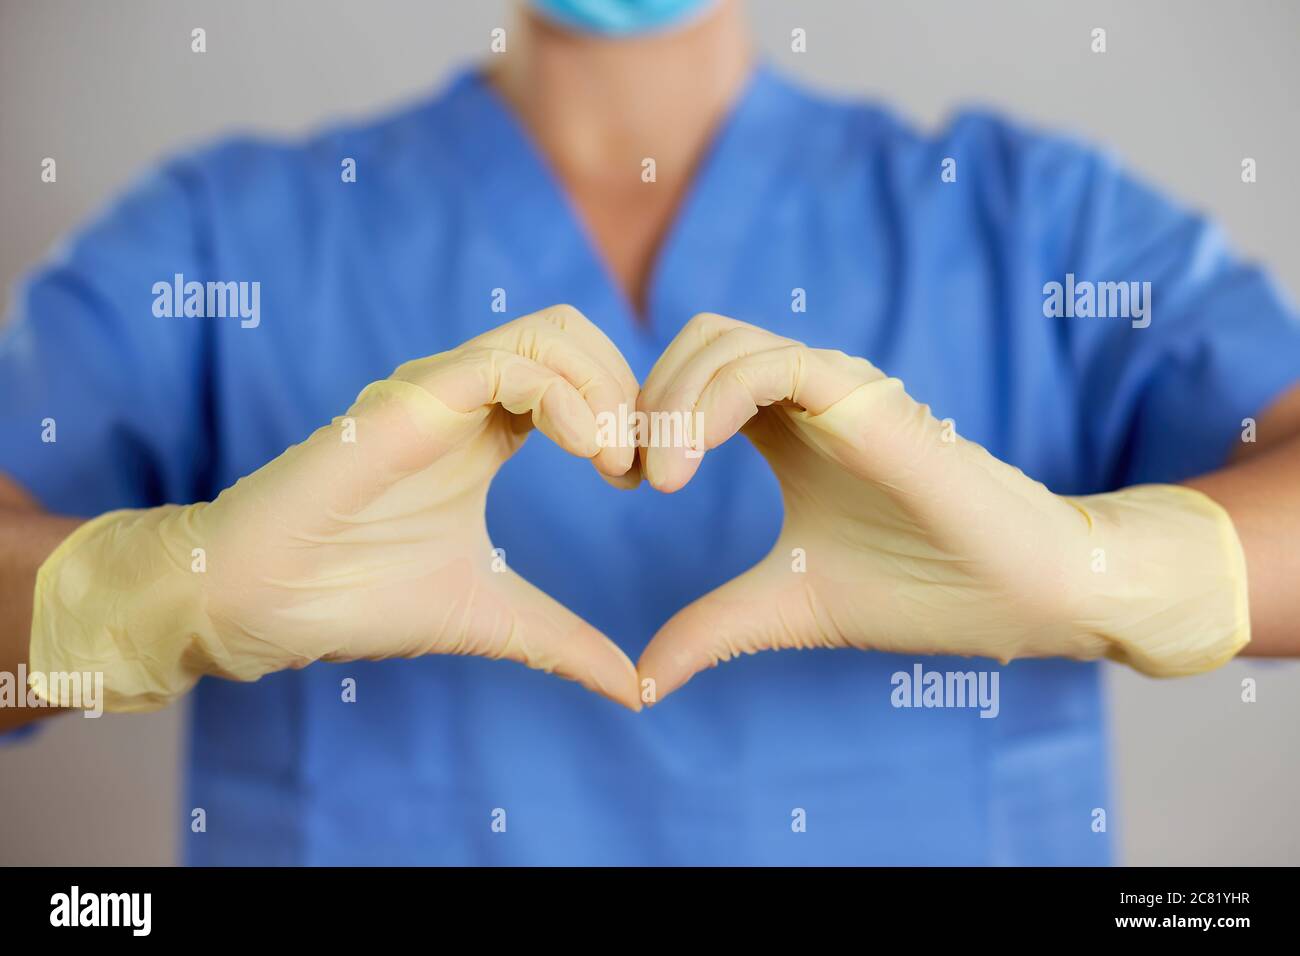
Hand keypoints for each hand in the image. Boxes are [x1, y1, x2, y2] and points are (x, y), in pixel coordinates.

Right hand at [31, 305, 643, 710]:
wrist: (263, 605)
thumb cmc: (359, 598)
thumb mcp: (495, 616)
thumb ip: (565, 641)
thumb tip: (636, 689)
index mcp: (486, 431)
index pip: (579, 372)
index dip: (628, 413)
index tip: (643, 481)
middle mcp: (465, 398)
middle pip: (574, 333)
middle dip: (629, 388)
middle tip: (640, 464)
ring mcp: (437, 392)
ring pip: (550, 333)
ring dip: (605, 387)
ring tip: (616, 461)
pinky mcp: (411, 401)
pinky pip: (508, 364)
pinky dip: (566, 397)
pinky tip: (586, 452)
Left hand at [635, 314, 1248, 701]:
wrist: (1022, 597)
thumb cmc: (921, 591)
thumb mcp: (786, 607)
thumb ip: (711, 628)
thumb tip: (642, 683)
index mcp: (785, 429)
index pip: (691, 376)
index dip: (643, 414)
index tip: (622, 482)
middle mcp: (807, 397)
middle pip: (697, 341)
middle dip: (644, 397)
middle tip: (628, 475)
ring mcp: (838, 391)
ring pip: (724, 342)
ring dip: (669, 401)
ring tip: (654, 480)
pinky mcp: (868, 403)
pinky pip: (774, 365)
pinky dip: (712, 399)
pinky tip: (685, 466)